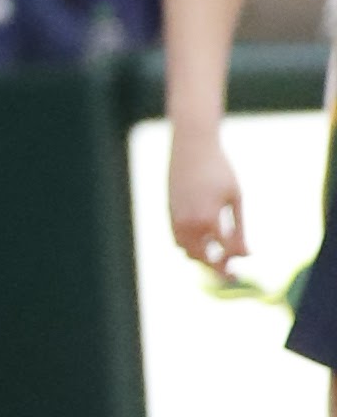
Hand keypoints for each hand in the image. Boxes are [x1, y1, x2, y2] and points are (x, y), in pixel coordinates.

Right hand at [167, 123, 249, 276]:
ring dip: (202, 257)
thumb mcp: (235, 198)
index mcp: (210, 218)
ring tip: (217, 254)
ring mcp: (176, 218)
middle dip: (218, 266)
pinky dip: (190, 245)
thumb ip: (238, 229)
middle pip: (203, 258)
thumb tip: (245, 255)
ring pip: (187, 252)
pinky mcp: (169, 212)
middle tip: (231, 270)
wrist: (191, 146)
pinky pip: (177, 239)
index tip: (247, 255)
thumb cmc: (219, 169)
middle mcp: (189, 222)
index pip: (224, 251)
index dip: (237, 256)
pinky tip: (204, 240)